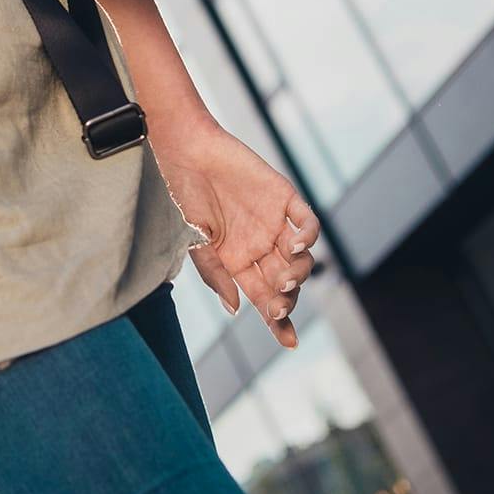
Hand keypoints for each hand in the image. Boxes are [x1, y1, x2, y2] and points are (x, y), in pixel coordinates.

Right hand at [152, 115, 320, 348]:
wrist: (187, 150)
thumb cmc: (184, 195)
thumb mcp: (195, 241)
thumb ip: (216, 274)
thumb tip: (235, 309)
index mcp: (238, 261)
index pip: (264, 298)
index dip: (279, 322)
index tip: (290, 343)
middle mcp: (260, 246)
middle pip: (286, 283)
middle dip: (286, 299)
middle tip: (279, 303)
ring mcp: (274, 223)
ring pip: (301, 258)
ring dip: (298, 272)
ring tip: (285, 276)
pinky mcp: (284, 198)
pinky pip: (306, 222)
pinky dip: (308, 235)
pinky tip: (299, 244)